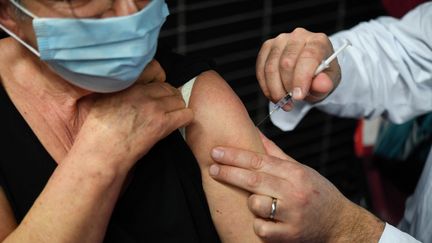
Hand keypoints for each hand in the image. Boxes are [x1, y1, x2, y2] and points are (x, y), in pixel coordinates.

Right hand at [71, 62, 192, 172]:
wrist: (100, 155)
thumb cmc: (96, 135)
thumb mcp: (99, 102)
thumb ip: (116, 91)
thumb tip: (126, 91)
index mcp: (125, 85)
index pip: (153, 71)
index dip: (158, 83)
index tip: (157, 91)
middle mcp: (140, 92)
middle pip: (168, 87)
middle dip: (169, 98)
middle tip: (166, 108)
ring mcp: (153, 107)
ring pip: (179, 100)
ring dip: (176, 108)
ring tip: (170, 118)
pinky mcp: (162, 123)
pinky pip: (186, 115)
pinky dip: (184, 119)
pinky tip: (176, 125)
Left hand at [209, 134, 383, 241]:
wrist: (341, 223)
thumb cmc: (319, 193)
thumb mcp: (301, 169)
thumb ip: (275, 153)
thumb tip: (255, 132)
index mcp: (296, 173)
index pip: (259, 161)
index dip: (235, 156)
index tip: (217, 152)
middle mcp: (294, 193)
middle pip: (253, 180)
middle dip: (228, 172)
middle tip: (212, 167)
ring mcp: (292, 215)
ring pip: (255, 204)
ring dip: (249, 201)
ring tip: (256, 200)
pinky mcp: (289, 235)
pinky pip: (261, 228)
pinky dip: (258, 223)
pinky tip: (265, 219)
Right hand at [256, 28, 340, 108]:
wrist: (311, 70)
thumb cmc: (320, 75)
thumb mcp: (328, 83)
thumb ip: (325, 84)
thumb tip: (321, 84)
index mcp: (318, 41)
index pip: (309, 56)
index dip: (302, 78)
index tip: (298, 96)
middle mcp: (299, 36)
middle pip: (286, 62)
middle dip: (287, 87)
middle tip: (291, 102)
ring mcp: (280, 40)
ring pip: (271, 67)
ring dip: (275, 89)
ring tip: (283, 101)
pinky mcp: (267, 47)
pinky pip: (261, 69)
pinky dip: (265, 86)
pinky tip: (274, 95)